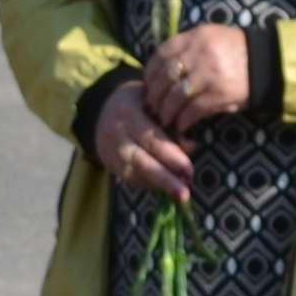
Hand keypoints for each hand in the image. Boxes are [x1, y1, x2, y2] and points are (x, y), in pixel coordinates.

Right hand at [92, 82, 195, 200]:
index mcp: (127, 112)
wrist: (104, 107)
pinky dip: (148, 184)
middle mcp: (115, 133)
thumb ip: (172, 121)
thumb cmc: (140, 102)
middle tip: (184, 193)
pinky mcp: (108, 163)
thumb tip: (191, 146)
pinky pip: (129, 177)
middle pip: (140, 160)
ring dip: (158, 185)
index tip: (189, 170)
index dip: (170, 156)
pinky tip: (165, 188)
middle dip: (164, 178)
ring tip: (179, 193)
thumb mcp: (155, 103)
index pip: (150, 138)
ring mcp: (108, 150)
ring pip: (133, 173)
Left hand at [144, 22, 255, 133]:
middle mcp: (201, 53)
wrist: (270, 64)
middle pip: (165, 77)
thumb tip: (158, 74)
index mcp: (196, 37)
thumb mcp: (212, 40)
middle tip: (151, 108)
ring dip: (166, 111)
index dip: (150, 73)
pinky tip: (181, 126)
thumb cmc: (237, 53)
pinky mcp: (220, 93)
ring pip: (175, 96)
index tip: (147, 85)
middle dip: (154, 96)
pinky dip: (184, 120)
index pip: (162, 54)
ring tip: (164, 120)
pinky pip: (193, 110)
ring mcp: (210, 73)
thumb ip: (188, 49)